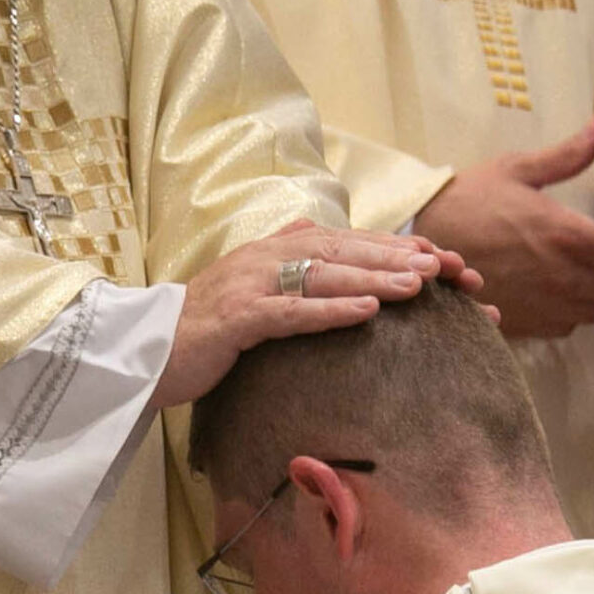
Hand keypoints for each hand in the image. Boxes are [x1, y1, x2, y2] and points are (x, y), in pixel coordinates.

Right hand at [154, 220, 476, 409]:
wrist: (145, 351)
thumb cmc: (204, 327)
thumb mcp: (252, 290)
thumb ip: (288, 265)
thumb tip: (324, 243)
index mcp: (276, 249)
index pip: (348, 242)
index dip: (396, 248)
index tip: (444, 260)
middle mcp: (267, 257)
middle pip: (344, 251)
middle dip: (399, 257)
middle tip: (447, 268)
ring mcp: (251, 285)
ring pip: (324, 275)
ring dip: (374, 277)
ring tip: (418, 284)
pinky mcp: (237, 319)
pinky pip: (291, 312)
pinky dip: (330, 310)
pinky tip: (366, 312)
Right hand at [413, 116, 593, 341]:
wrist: (420, 250)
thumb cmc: (467, 203)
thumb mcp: (517, 170)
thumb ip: (567, 155)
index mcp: (567, 234)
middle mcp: (564, 275)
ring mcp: (547, 304)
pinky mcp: (529, 323)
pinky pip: (572, 323)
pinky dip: (585, 310)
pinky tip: (583, 296)